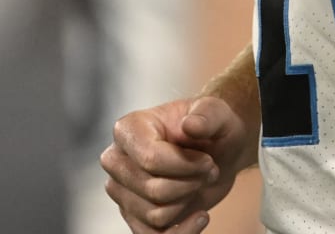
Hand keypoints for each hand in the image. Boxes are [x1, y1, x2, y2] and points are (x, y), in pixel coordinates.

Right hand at [101, 95, 250, 233]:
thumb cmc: (212, 128)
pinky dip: (183, 232)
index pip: (150, 158)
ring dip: (188, 200)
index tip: (208, 160)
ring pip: (156, 214)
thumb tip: (190, 125)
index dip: (186, 165)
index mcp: (129, 129)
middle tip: (208, 169)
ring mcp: (122, 191)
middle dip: (190, 183)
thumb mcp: (217, 113)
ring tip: (200, 181)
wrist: (217, 151)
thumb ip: (207, 115)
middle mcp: (117, 160)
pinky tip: (200, 216)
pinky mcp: (133, 216)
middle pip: (153, 190)